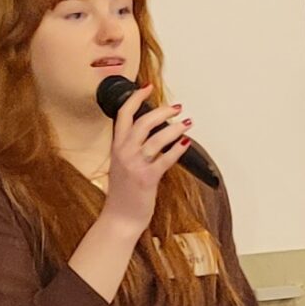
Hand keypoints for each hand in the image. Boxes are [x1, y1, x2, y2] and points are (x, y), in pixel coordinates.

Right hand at [99, 84, 192, 226]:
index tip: (147, 87)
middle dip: (162, 110)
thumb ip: (132, 147)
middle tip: (177, 107)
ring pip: (157, 138)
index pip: (123, 114)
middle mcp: (124, 152)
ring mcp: (135, 165)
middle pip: (143, 121)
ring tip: (187, 123)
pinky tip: (186, 143)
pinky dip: (177, 150)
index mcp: (117, 146)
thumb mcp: (122, 164)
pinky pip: (165, 159)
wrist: (120, 218)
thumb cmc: (124, 193)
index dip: (135, 98)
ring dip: (174, 128)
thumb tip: (152, 132)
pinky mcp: (147, 178)